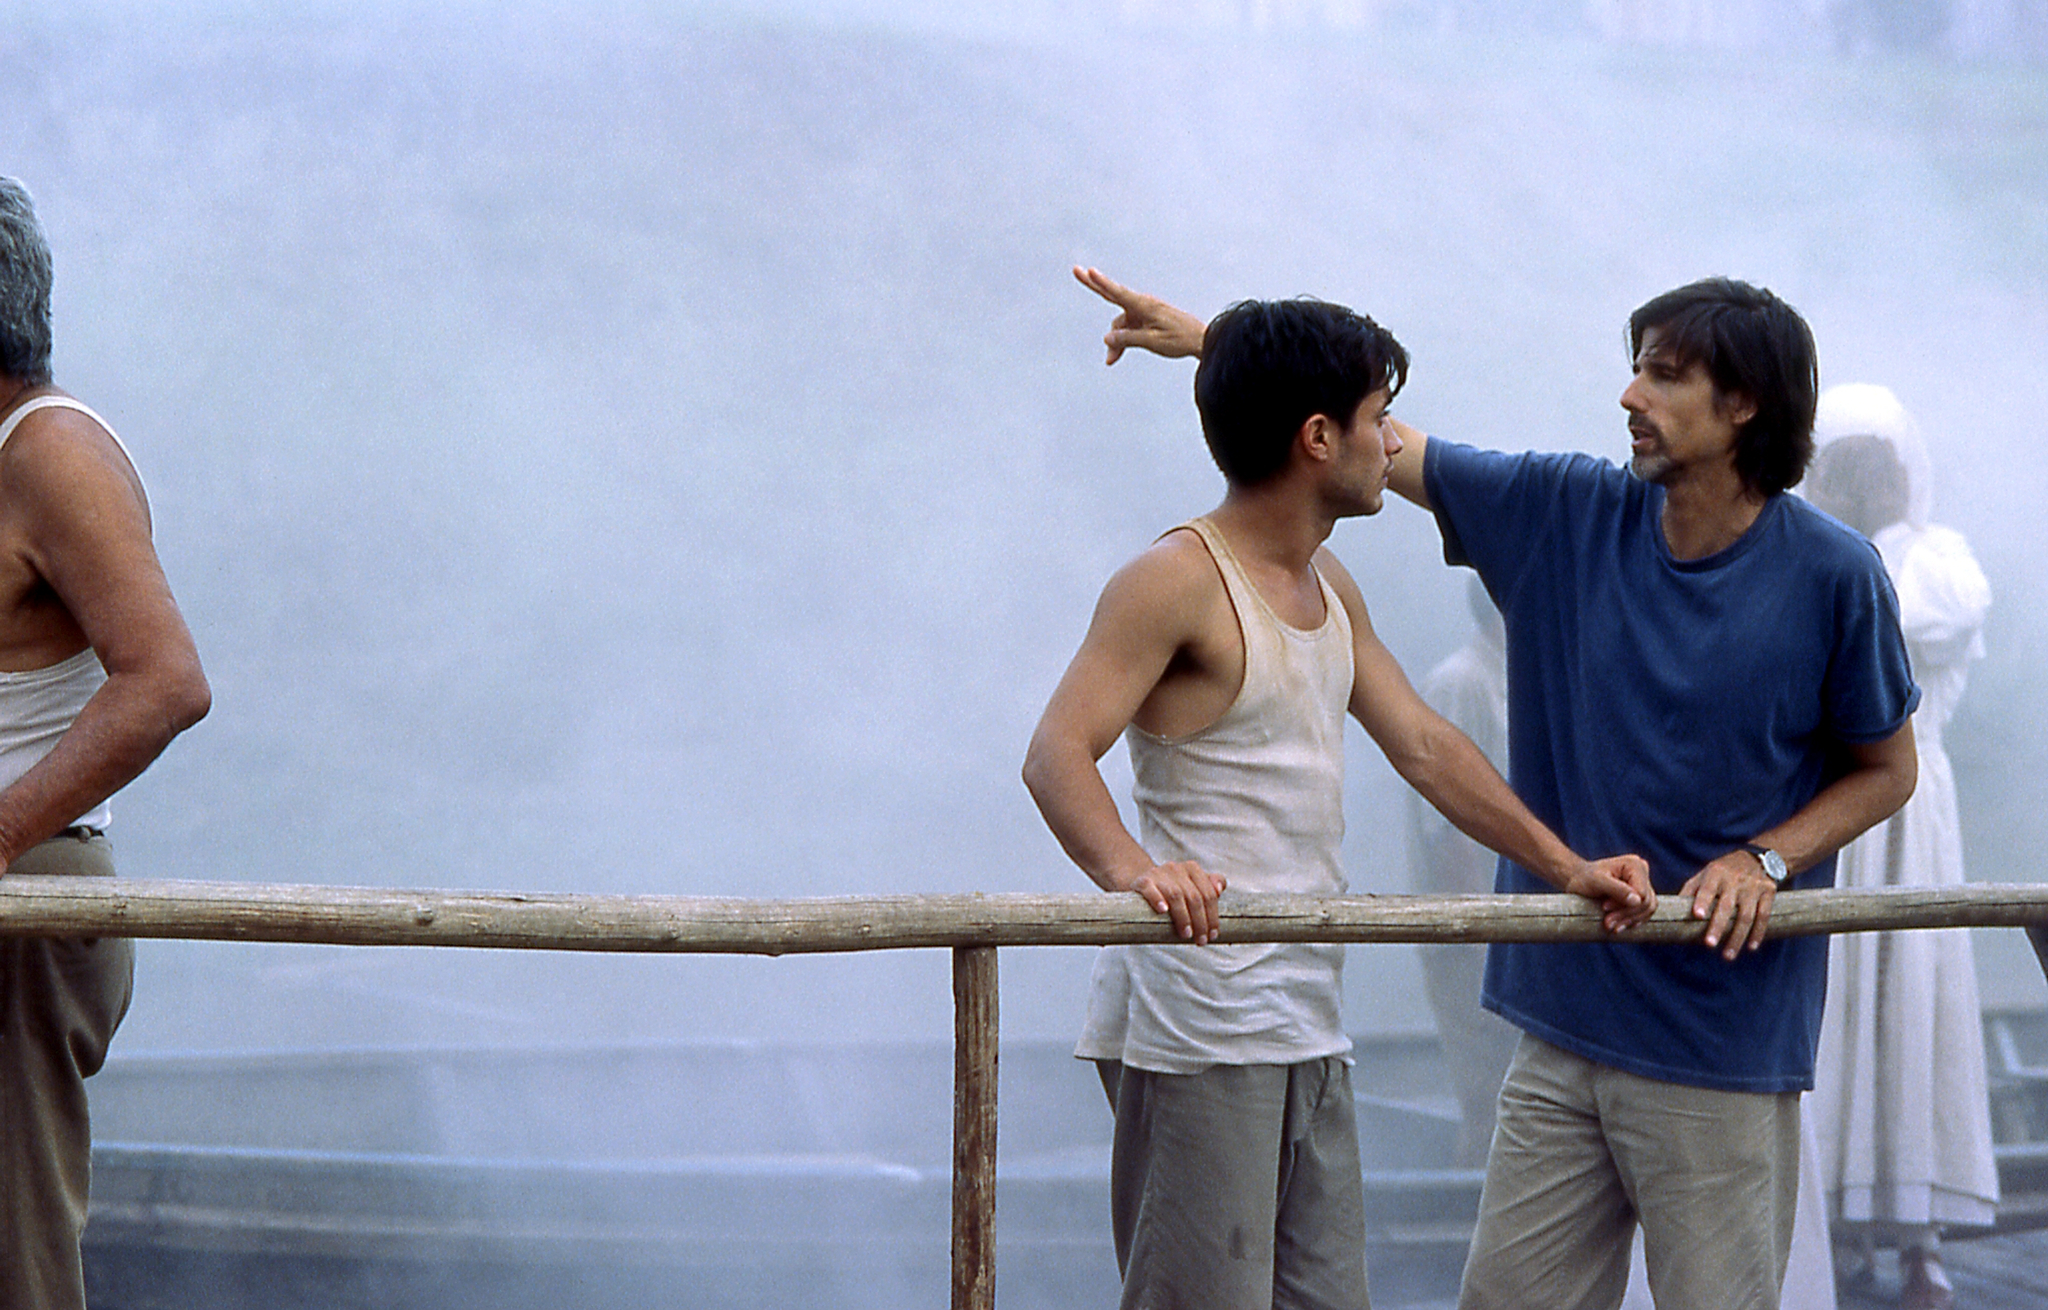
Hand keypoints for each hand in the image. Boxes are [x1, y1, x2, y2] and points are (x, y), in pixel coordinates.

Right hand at [1073, 266, 1206, 364]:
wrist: (1203, 340)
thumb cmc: (1180, 340)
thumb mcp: (1152, 342)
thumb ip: (1128, 339)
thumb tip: (1107, 338)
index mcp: (1145, 306)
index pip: (1118, 292)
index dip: (1101, 283)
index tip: (1090, 272)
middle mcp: (1143, 305)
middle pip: (1113, 296)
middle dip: (1094, 286)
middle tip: (1077, 271)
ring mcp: (1145, 311)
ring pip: (1121, 323)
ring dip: (1114, 340)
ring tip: (1111, 361)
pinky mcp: (1148, 319)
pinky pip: (1130, 328)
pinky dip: (1123, 340)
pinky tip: (1116, 355)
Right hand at [1118, 859, 1225, 944]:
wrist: (1143, 883)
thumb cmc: (1174, 889)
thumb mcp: (1193, 885)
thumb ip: (1210, 885)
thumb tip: (1219, 889)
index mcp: (1192, 869)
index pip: (1208, 894)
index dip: (1213, 916)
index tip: (1213, 935)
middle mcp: (1176, 868)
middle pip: (1194, 897)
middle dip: (1200, 922)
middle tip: (1201, 940)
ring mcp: (1159, 873)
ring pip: (1176, 895)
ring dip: (1183, 917)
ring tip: (1186, 934)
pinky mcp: (1142, 881)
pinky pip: (1150, 889)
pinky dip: (1158, 899)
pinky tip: (1163, 911)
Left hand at [1561, 854, 1655, 932]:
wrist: (1578, 881)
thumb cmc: (1584, 879)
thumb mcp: (1596, 882)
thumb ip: (1617, 889)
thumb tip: (1638, 901)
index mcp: (1634, 865)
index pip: (1642, 893)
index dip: (1626, 905)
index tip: (1604, 908)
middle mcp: (1642, 873)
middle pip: (1646, 902)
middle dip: (1626, 915)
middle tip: (1607, 923)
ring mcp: (1644, 885)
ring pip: (1648, 910)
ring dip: (1629, 921)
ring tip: (1610, 926)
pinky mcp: (1641, 897)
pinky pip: (1645, 914)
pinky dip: (1632, 921)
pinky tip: (1619, 926)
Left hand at [1680, 852, 1776, 960]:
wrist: (1756, 858)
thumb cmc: (1723, 870)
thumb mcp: (1706, 873)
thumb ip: (1691, 889)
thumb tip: (1673, 909)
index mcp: (1716, 873)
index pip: (1707, 888)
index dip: (1702, 901)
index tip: (1697, 915)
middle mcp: (1735, 880)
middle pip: (1727, 906)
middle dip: (1718, 926)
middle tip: (1709, 944)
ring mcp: (1753, 887)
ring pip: (1747, 915)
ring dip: (1737, 937)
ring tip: (1728, 955)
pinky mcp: (1768, 893)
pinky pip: (1764, 916)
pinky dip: (1758, 933)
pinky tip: (1751, 947)